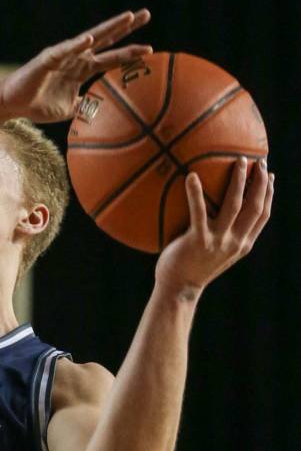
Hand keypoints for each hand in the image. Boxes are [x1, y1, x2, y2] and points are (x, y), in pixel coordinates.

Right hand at [0, 10, 151, 122]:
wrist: (14, 104)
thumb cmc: (38, 105)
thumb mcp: (68, 110)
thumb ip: (85, 107)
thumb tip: (99, 113)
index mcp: (83, 69)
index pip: (111, 57)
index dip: (129, 53)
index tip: (150, 49)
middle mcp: (76, 58)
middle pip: (106, 38)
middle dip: (126, 26)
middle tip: (147, 13)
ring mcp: (64, 55)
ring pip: (90, 39)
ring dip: (109, 27)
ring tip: (127, 17)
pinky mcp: (48, 58)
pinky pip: (64, 50)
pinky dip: (76, 45)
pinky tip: (88, 39)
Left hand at [155, 158, 273, 294]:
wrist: (178, 288)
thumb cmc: (193, 267)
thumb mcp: (218, 252)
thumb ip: (227, 235)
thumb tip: (224, 211)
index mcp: (243, 244)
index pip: (263, 216)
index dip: (269, 194)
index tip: (271, 176)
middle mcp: (235, 242)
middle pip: (255, 206)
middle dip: (260, 182)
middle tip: (259, 161)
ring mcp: (217, 241)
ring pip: (234, 205)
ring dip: (239, 180)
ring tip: (239, 161)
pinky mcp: (197, 240)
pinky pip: (198, 212)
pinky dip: (195, 193)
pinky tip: (191, 176)